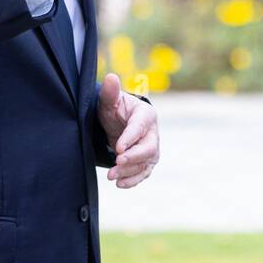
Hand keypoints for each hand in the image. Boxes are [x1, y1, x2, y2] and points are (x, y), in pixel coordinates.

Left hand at [97, 73, 158, 187]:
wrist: (118, 123)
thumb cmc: (114, 109)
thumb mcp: (109, 101)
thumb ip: (110, 92)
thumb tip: (110, 78)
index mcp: (146, 115)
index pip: (140, 127)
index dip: (130, 138)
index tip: (117, 148)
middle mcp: (152, 133)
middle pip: (149, 148)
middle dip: (133, 157)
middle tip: (117, 162)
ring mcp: (151, 149)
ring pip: (146, 163)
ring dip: (129, 171)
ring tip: (112, 176)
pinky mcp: (146, 161)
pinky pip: (143, 173)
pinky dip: (133, 180)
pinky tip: (120, 184)